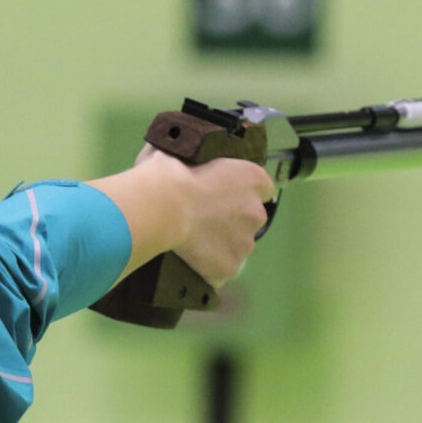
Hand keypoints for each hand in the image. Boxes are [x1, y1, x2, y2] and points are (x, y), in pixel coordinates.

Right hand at [139, 148, 272, 286]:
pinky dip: (208, 267)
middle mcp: (256, 212)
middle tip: (203, 219)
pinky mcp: (228, 268)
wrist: (159, 207)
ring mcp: (244, 244)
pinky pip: (220, 270)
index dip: (242, 192)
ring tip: (192, 242)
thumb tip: (178, 157)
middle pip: (251, 219)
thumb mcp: (181, 152)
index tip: (224, 194)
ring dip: (220, 245)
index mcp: (252, 178)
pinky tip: (190, 261)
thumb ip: (193, 158)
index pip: (262, 187)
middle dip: (232, 220)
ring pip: (237, 246)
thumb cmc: (168, 174)